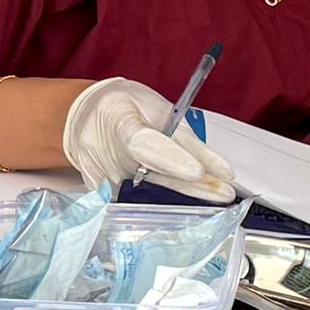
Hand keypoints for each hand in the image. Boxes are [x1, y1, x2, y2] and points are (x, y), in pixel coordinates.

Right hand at [59, 76, 238, 201]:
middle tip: (224, 192)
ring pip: (150, 192)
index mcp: (119, 121)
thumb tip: (215, 168)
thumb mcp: (156, 107)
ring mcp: (101, 176)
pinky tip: (186, 201)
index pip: (145, 144)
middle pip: (154, 175)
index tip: (197, 171)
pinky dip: (163, 201)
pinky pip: (136, 202)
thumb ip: (184, 138)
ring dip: (184, 194)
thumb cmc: (124, 107)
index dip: (171, 160)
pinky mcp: (100, 193)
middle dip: (192, 186)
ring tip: (216, 194)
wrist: (84, 117)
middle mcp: (107, 153)